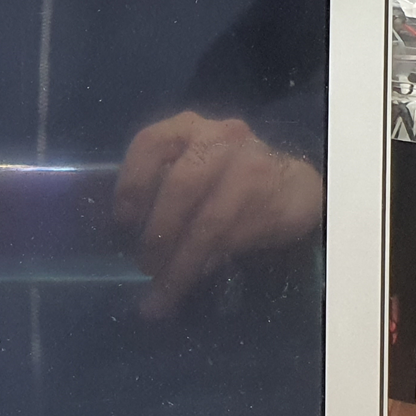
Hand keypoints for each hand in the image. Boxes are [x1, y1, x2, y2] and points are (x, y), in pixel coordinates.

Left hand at [114, 112, 321, 318]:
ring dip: (179, 263)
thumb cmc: (222, 180)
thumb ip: (160, 188)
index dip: (132, 183)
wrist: (291, 185)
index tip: (123, 220)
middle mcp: (218, 138)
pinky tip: (184, 286)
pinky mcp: (271, 200)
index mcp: (187, 127)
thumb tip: (127, 238)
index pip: (150, 142)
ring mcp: (249, 167)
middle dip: (158, 231)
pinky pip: (229, 241)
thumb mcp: (189, 168)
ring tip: (161, 289)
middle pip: (181, 185)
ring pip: (207, 221)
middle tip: (144, 263)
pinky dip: (201, 268)